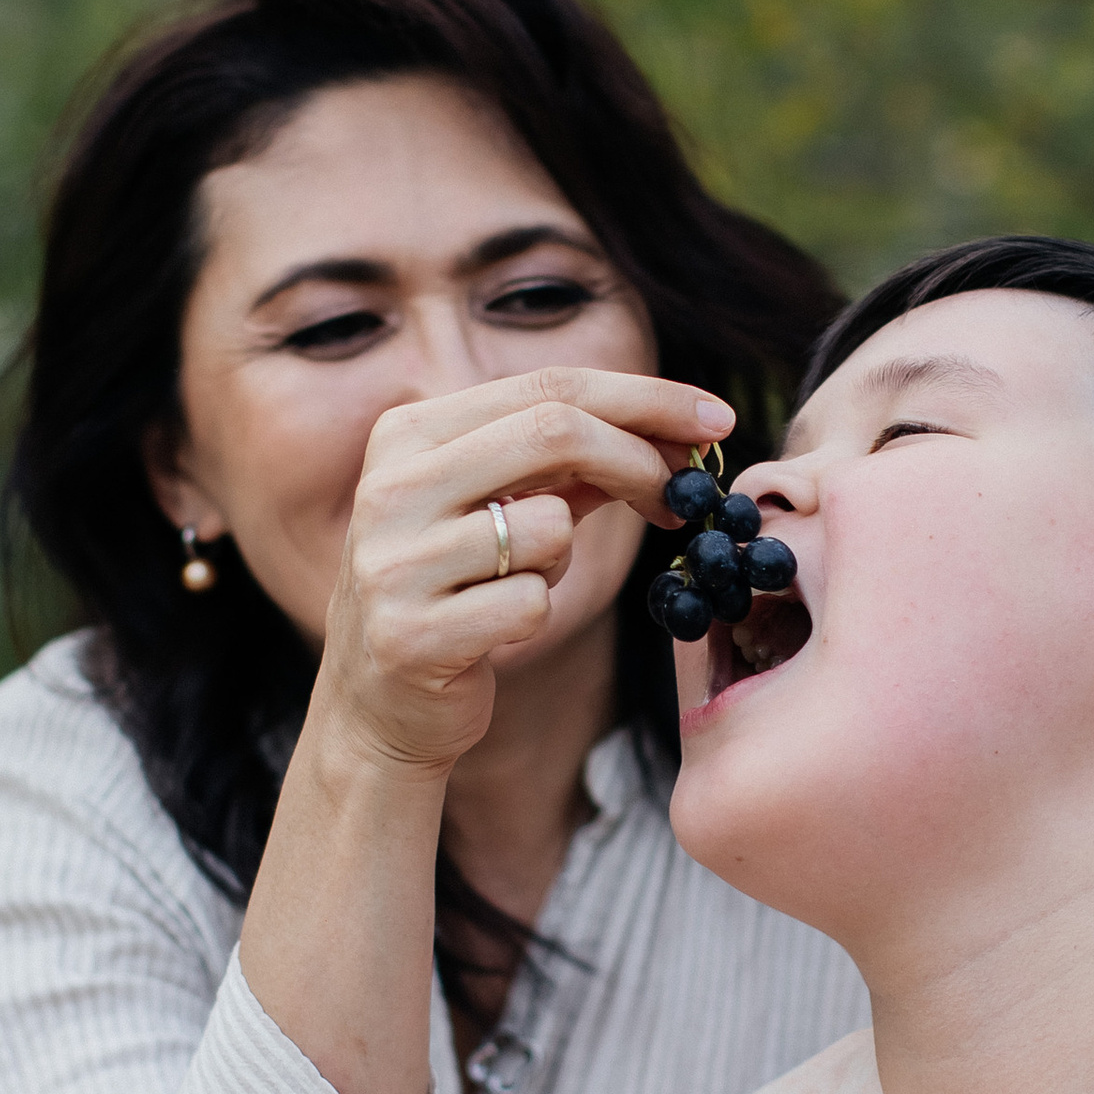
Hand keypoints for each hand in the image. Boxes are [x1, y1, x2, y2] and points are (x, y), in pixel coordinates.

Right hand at [310, 366, 730, 777]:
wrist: (379, 706)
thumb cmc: (455, 593)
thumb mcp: (502, 509)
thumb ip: (569, 465)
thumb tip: (676, 433)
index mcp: (407, 435)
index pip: (547, 387)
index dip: (644, 397)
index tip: (715, 418)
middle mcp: (392, 487)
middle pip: (554, 432)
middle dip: (640, 459)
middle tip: (686, 494)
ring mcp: (394, 561)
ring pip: (551, 526)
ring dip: (563, 558)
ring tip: (517, 583)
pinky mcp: (411, 635)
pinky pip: (532, 604)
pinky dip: (536, 613)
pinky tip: (493, 629)